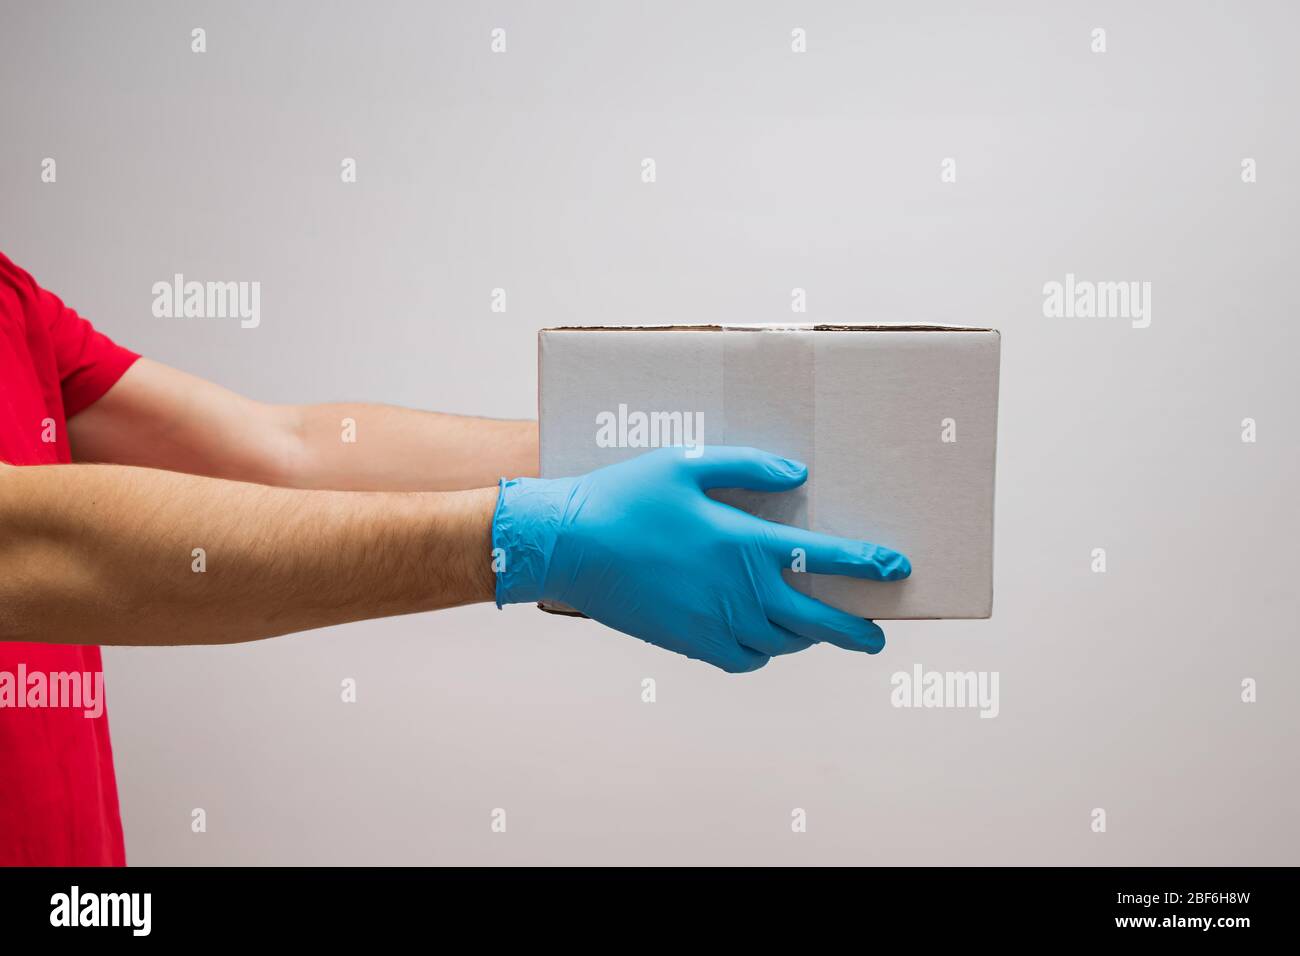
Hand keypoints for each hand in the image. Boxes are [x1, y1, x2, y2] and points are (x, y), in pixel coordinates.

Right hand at [492, 446, 910, 672]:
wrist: (570, 544)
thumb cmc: (627, 496)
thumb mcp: (687, 464)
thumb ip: (749, 467)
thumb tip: (799, 475)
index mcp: (744, 544)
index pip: (827, 558)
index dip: (867, 565)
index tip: (896, 569)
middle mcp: (739, 591)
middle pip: (817, 620)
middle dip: (855, 629)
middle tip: (877, 636)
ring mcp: (714, 623)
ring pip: (780, 643)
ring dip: (807, 638)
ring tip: (818, 630)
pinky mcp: (689, 643)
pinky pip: (742, 659)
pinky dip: (762, 653)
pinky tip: (763, 640)